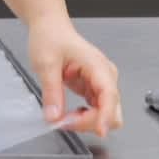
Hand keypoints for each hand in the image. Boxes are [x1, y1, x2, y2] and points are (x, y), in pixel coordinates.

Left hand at [29, 16, 122, 136]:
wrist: (50, 27)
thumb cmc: (51, 37)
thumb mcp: (46, 63)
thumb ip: (51, 92)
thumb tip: (54, 117)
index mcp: (98, 66)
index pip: (110, 96)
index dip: (106, 116)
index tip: (100, 131)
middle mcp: (106, 76)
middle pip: (112, 111)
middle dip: (92, 122)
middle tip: (64, 121)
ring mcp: (101, 84)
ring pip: (105, 115)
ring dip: (86, 121)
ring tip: (63, 116)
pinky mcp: (94, 89)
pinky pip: (96, 111)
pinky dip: (84, 117)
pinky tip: (68, 113)